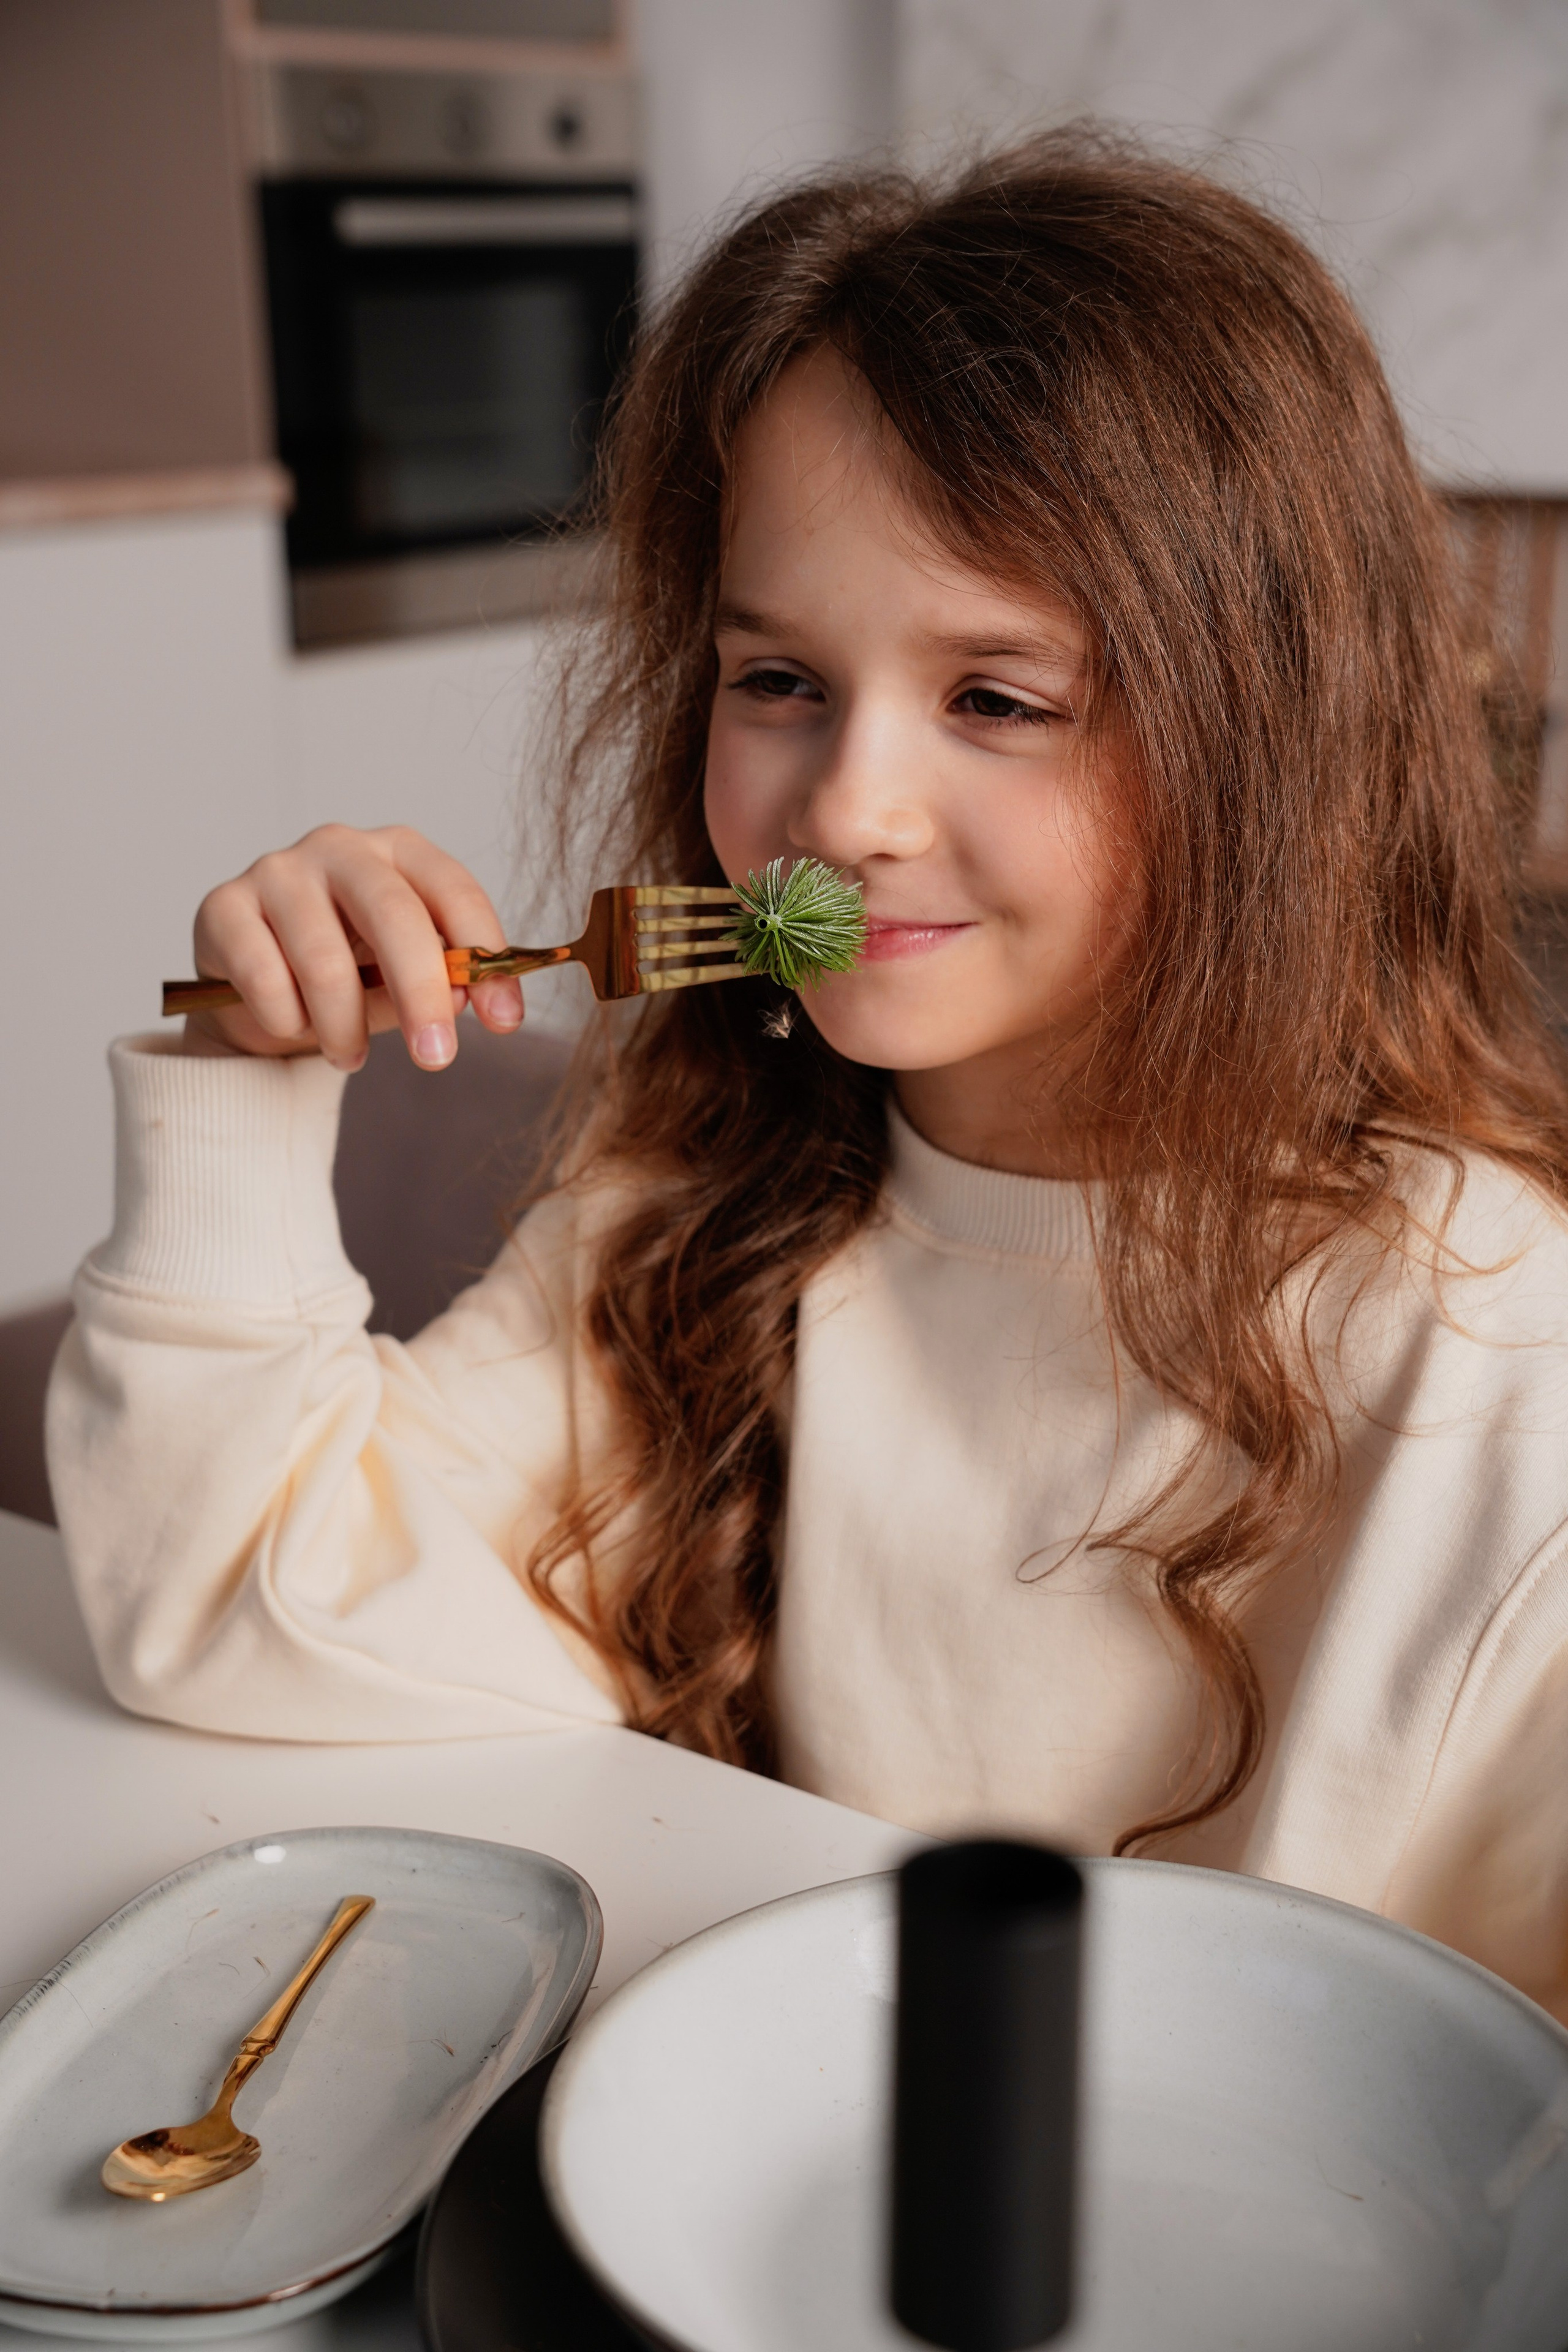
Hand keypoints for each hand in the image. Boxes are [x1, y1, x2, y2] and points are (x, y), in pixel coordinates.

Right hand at [182, 825, 523, 1069]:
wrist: (257, 993)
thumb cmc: (348, 975)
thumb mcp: (402, 981)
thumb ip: (435, 984)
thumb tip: (459, 999)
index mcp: (400, 852)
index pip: (455, 892)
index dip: (485, 959)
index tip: (504, 1022)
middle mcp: (341, 847)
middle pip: (393, 916)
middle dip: (420, 995)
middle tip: (436, 1057)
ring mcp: (278, 869)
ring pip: (325, 961)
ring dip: (342, 1027)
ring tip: (347, 1056)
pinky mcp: (223, 905)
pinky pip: (264, 978)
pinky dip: (286, 1020)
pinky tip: (291, 1026)